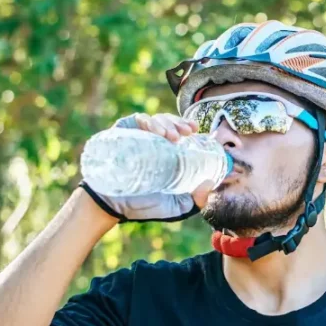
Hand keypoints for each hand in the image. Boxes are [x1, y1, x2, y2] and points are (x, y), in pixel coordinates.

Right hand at [79, 113, 214, 222]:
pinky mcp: (124, 132)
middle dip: (181, 123)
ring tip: (172, 136)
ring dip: (168, 123)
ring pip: (158, 119)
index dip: (189, 127)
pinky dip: (150, 122)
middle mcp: (154, 142)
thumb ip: (197, 200)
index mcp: (168, 154)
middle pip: (171, 123)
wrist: (113, 207)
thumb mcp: (177, 206)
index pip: (182, 134)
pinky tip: (158, 132)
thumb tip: (211, 183)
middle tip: (187, 131)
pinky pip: (139, 120)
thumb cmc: (144, 206)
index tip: (195, 130)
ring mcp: (139, 136)